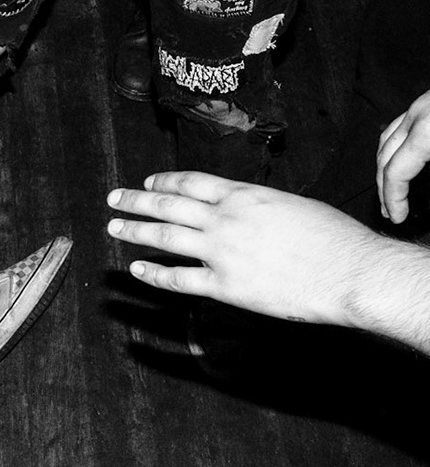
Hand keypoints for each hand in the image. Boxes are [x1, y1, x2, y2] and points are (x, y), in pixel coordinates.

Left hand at [106, 171, 386, 324]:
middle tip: (114, 198)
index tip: (149, 181)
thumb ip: (260, 206)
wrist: (352, 272)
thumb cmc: (335, 239)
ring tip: (114, 227)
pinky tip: (136, 270)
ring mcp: (221, 252)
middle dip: (136, 200)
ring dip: (135, 231)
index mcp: (245, 195)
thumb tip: (242, 209)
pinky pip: (178, 279)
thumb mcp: (294, 205)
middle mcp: (226, 219)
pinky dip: (153, 274)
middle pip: (168, 204)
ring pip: (165, 237)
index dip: (165, 180)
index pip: (192, 181)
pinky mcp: (225, 286)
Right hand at [379, 86, 429, 222]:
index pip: (395, 171)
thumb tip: (428, 199)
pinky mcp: (428, 101)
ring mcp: (421, 105)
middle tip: (388, 210)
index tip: (397, 217)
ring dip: (383, 166)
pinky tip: (401, 157)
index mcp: (426, 129)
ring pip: (386, 139)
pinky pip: (400, 125)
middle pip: (384, 156)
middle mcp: (418, 115)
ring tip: (387, 187)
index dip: (392, 199)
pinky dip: (393, 146)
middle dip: (384, 187)